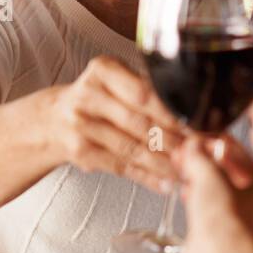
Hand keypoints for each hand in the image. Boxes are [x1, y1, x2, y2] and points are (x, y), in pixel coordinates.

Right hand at [49, 55, 183, 191]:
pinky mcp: (81, 152)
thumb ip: (148, 90)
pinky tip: (166, 182)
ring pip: (132, 148)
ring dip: (165, 162)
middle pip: (140, 122)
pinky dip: (147, 177)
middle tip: (200, 151)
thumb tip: (195, 113)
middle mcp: (88, 95)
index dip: (172, 113)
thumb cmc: (98, 98)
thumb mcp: (116, 81)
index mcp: (103, 70)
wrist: (52, 120)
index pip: (143, 93)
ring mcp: (81, 125)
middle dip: (174, 140)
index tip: (196, 126)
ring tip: (189, 170)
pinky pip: (121, 166)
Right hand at [175, 138, 252, 252]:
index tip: (198, 138)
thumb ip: (200, 157)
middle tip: (187, 153)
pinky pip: (206, 214)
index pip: (241, 157)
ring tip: (182, 169)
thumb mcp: (210, 177)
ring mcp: (237, 228)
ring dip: (199, 182)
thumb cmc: (228, 227)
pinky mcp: (218, 242)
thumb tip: (194, 146)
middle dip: (206, 163)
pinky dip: (195, 202)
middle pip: (230, 177)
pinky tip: (184, 194)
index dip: (217, 144)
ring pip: (218, 195)